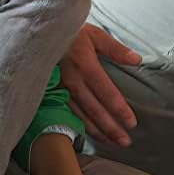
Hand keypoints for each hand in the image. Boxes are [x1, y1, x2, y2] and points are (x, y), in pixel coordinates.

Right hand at [60, 23, 140, 145]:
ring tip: (110, 142)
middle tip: (124, 142)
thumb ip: (116, 49)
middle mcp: (72, 80)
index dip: (119, 110)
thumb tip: (137, 61)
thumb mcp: (94, 34)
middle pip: (94, 109)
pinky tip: (87, 135)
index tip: (131, 123)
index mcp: (85, 66)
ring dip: (96, 131)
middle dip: (110, 128)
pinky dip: (78, 125)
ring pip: (79, 115)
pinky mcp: (49, 92)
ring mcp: (59, 88)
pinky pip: (65, 113)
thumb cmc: (69, 32)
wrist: (36, 32)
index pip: (107, 93)